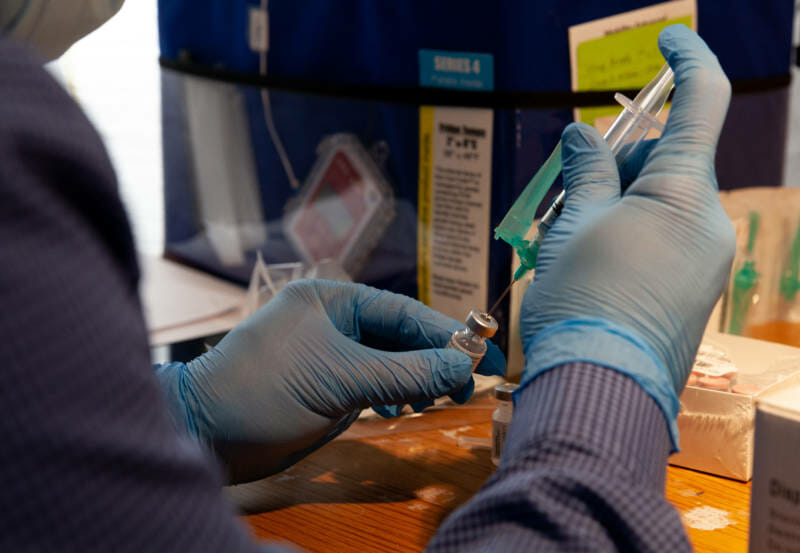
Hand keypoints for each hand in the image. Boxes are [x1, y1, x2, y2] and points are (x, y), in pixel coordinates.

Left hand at [156, 280, 503, 481]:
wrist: (206, 433)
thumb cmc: (265, 390)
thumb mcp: (341, 378)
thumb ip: (406, 372)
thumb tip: (463, 367)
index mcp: (332, 299)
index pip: (403, 312)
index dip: (448, 333)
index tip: (486, 355)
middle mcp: (333, 320)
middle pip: (399, 335)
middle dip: (434, 359)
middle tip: (467, 386)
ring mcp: (329, 352)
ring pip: (389, 360)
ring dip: (416, 378)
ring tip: (437, 399)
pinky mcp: (326, 384)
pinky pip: (373, 381)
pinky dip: (394, 392)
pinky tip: (403, 405)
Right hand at [519, 25, 734, 447]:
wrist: (600, 388)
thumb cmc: (580, 302)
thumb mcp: (573, 226)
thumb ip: (585, 172)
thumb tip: (583, 136)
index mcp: (684, 193)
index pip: (702, 101)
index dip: (686, 60)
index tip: (667, 39)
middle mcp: (709, 222)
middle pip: (670, 159)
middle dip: (624, 157)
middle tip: (573, 183)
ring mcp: (707, 259)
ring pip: (666, 201)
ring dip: (621, 198)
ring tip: (572, 232)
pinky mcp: (696, 289)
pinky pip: (669, 237)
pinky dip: (634, 229)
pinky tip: (594, 257)